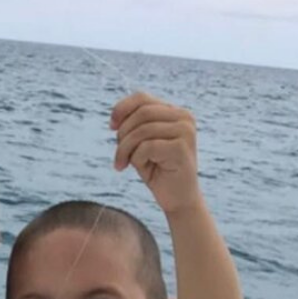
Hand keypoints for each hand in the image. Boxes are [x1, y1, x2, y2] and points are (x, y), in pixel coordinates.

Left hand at [110, 93, 201, 215]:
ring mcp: (185, 131)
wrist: (178, 200)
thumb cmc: (158, 172)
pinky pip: (146, 147)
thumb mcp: (142, 145)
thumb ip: (134, 127)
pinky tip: (142, 170)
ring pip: (141, 131)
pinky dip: (136, 159)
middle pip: (140, 113)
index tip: (111, 127)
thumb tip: (115, 117)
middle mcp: (184, 117)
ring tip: (123, 164)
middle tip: (119, 157)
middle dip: (122, 135)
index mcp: (175, 113)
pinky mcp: (182, 148)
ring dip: (125, 150)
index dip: (121, 109)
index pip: (142, 98)